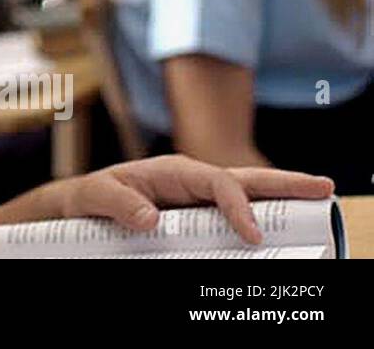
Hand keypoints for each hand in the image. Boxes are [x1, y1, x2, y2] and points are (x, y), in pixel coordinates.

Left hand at [43, 155, 334, 243]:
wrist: (81, 203)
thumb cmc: (90, 194)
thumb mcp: (95, 195)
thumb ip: (119, 203)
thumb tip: (151, 218)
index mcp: (172, 170)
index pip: (216, 182)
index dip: (238, 205)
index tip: (253, 234)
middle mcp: (191, 180)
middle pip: (245, 178)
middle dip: (284, 183)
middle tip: (324, 187)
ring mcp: (198, 197)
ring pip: (246, 194)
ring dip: (280, 198)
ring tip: (317, 201)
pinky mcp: (198, 214)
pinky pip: (232, 215)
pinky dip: (259, 217)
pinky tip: (279, 227)